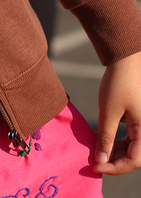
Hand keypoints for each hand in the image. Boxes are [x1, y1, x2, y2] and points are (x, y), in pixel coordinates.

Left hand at [94, 50, 140, 173]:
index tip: (95, 167)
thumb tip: (100, 161)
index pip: (134, 160)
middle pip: (134, 157)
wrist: (125, 62)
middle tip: (94, 161)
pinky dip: (116, 142)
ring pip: (132, 149)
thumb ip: (105, 137)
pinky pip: (130, 139)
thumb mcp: (109, 111)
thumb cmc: (118, 84)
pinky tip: (102, 140)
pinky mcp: (138, 121)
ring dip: (115, 152)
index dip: (115, 168)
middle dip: (114, 161)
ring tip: (96, 150)